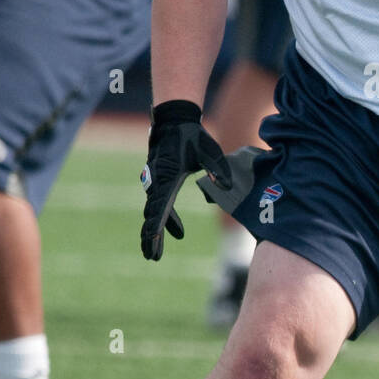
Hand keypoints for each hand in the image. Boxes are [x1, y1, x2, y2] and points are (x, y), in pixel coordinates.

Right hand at [141, 100, 231, 260]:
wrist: (175, 121)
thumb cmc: (193, 136)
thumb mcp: (209, 150)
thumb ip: (218, 168)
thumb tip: (228, 186)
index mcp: (167, 178)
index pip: (160, 208)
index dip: (157, 228)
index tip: (153, 243)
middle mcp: (157, 182)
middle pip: (152, 215)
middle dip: (151, 237)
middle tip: (152, 257)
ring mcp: (155, 183)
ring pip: (154, 212)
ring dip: (155, 231)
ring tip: (155, 253)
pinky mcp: (159, 182)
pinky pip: (160, 205)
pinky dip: (166, 219)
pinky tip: (177, 232)